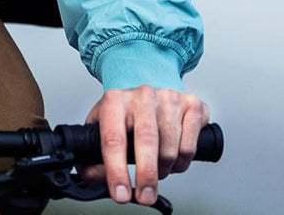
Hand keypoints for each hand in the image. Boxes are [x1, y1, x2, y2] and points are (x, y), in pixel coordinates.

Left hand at [82, 86, 209, 205]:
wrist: (148, 86)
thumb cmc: (125, 112)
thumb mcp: (103, 125)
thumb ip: (94, 153)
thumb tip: (92, 177)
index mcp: (115, 100)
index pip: (113, 138)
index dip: (116, 170)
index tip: (120, 194)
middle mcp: (142, 95)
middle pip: (146, 142)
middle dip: (146, 176)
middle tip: (145, 197)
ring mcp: (168, 98)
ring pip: (170, 150)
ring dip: (164, 170)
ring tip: (156, 168)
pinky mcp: (191, 105)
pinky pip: (189, 148)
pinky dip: (181, 163)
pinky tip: (173, 158)